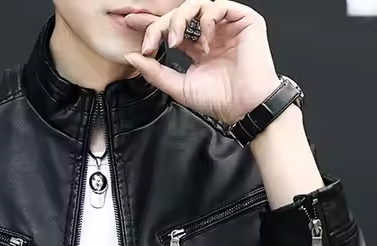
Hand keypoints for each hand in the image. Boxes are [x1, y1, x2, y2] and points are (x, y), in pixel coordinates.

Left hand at [123, 0, 280, 124]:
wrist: (244, 106)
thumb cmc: (219, 100)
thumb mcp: (179, 87)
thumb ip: (155, 73)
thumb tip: (132, 58)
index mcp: (196, 48)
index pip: (171, 29)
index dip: (152, 24)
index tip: (131, 22)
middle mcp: (210, 34)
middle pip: (179, 14)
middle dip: (160, 24)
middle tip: (151, 42)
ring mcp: (226, 26)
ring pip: (196, 5)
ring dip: (180, 21)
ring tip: (177, 42)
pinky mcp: (243, 20)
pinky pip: (218, 6)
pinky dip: (205, 20)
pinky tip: (205, 41)